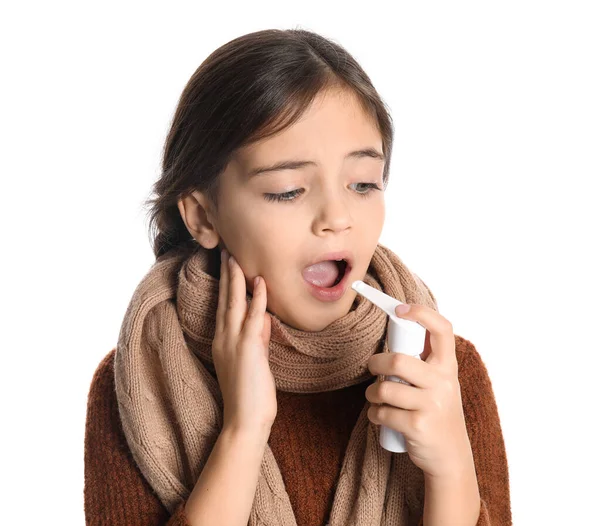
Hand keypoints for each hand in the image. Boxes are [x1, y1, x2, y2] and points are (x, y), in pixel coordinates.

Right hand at [212, 248, 276, 436]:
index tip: (227, 266)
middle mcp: (223, 337)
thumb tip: (264, 315)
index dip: (225, 285)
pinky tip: (259, 280)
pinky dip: (256, 297)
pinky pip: (252, 317)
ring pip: (233, 303)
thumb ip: (258, 336)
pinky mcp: (247, 348)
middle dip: (226, 274)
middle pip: (224, 299)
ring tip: (235, 257)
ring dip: (235, 278)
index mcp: (223, 341)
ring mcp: (233, 342)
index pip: (223, 306)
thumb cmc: (251, 394)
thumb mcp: (255, 359)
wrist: (245, 420)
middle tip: (226, 252)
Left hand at [365, 304, 473, 478]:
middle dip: (376, 364)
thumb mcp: (440, 383)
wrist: (450, 457)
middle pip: (398, 361)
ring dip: (372, 394)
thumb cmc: (437, 411)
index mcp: (448, 367)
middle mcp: (444, 383)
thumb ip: (424, 361)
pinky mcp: (418, 426)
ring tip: (376, 398)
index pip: (442, 329)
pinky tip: (380, 417)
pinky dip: (374, 415)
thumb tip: (395, 331)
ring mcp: (432, 405)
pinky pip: (382, 413)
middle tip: (373, 368)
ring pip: (385, 389)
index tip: (400, 309)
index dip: (421, 313)